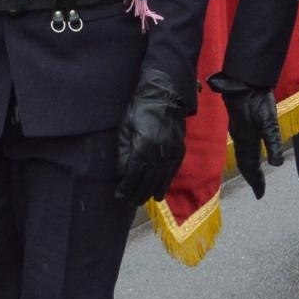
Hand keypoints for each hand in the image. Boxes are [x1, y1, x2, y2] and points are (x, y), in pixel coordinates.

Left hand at [114, 70, 187, 203]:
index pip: (134, 173)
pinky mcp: (179, 150)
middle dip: (137, 193)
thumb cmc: (139, 109)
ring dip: (151, 192)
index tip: (119, 196)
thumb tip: (122, 173)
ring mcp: (171, 152)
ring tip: (142, 201)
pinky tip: (159, 192)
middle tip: (129, 202)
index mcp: (144, 145)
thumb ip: (124, 152)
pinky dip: (165, 184)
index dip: (126, 187)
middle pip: (148, 180)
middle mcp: (159, 152)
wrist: (164, 96)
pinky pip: (172, 172)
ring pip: (161, 179)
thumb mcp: (125, 128)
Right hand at [208, 73, 285, 198]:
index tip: (260, 194)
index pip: (251, 167)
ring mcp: (237, 132)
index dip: (256, 181)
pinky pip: (240, 147)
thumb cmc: (257, 101)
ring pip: (241, 156)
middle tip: (258, 189)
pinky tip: (249, 152)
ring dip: (248, 168)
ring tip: (254, 175)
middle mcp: (240, 140)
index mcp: (247, 142)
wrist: (242, 82)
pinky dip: (245, 156)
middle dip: (251, 177)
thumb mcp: (269, 121)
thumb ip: (273, 142)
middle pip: (244, 164)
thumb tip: (277, 165)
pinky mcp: (237, 125)